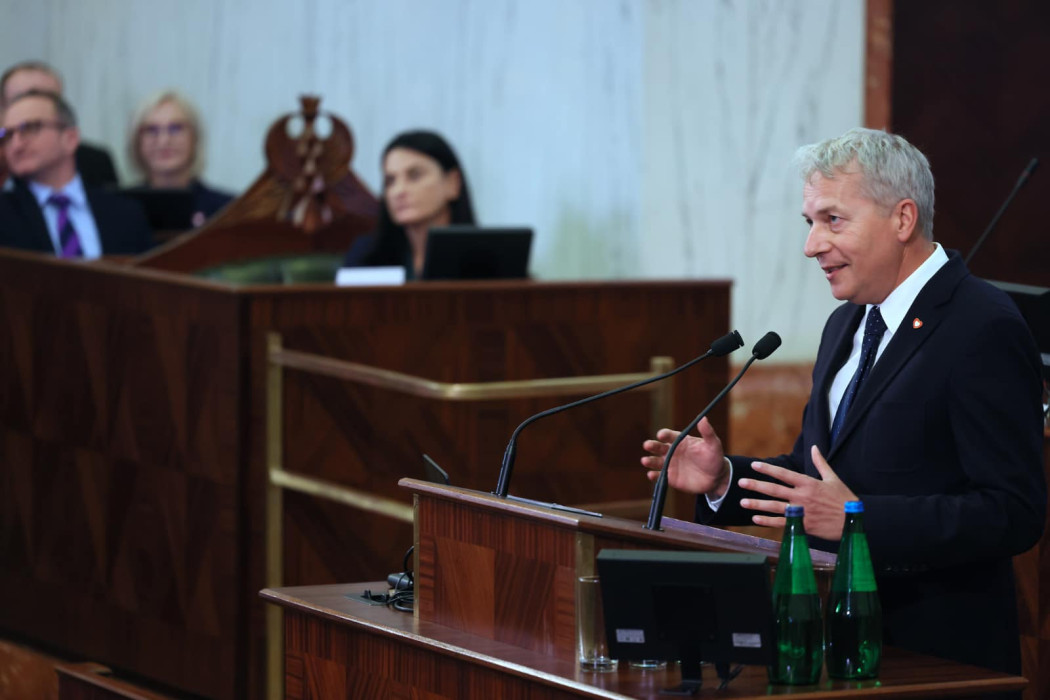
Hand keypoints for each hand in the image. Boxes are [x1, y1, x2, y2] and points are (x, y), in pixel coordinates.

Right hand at [640, 418, 729, 496]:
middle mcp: (672, 451)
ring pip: (656, 461)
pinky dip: (654, 476)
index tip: (662, 435)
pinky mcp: (670, 478)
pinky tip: (651, 475)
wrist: (716, 478)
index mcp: (680, 441)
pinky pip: (659, 476)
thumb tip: (703, 418)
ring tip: (645, 461)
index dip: (664, 434)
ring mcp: (670, 465)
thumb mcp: (713, 444)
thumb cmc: (714, 457)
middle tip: (647, 445)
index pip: (669, 435)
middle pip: (658, 447)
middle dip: (652, 445)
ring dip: (649, 460)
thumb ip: (707, 432)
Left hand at [737, 445, 855, 539]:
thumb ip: (821, 463)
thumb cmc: (845, 499)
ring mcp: (802, 512)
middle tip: (740, 482)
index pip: (784, 474)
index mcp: (809, 484)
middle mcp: (802, 497)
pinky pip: (782, 523)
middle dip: (756, 485)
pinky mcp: (803, 526)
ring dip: (757, 504)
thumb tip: (815, 447)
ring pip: (774, 507)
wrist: (854, 521)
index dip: (768, 469)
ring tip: (742, 502)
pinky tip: (756, 519)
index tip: (754, 465)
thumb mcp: (833, 478)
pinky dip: (768, 521)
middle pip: (774, 490)